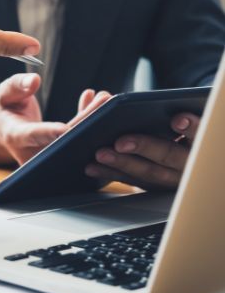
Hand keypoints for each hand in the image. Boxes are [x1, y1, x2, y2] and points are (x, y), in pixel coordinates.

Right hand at [0, 78, 111, 168]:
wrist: (6, 134)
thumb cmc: (6, 112)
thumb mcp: (5, 95)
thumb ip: (17, 85)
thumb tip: (34, 80)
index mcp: (16, 136)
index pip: (35, 135)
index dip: (51, 133)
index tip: (66, 128)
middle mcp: (34, 150)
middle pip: (63, 139)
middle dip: (85, 120)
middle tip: (104, 101)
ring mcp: (49, 155)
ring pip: (74, 140)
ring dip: (92, 119)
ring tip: (105, 98)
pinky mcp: (61, 153)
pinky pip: (77, 138)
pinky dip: (87, 120)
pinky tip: (92, 100)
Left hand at [85, 112, 200, 188]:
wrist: (183, 162)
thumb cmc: (179, 132)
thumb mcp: (183, 122)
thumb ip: (170, 113)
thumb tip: (146, 106)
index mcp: (200, 143)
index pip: (200, 133)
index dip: (191, 127)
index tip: (177, 120)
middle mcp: (187, 164)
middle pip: (167, 155)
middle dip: (143, 147)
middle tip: (120, 142)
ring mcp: (170, 179)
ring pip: (147, 173)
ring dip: (121, 163)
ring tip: (100, 154)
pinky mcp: (152, 186)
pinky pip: (131, 180)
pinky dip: (109, 173)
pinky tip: (91, 166)